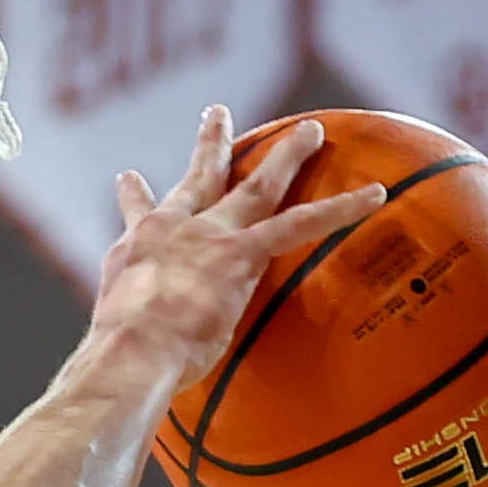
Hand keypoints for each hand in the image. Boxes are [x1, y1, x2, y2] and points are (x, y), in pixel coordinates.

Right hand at [78, 109, 388, 399]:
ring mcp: (207, 236)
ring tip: (311, 131)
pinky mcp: (239, 254)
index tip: (131, 179)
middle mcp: (172, 230)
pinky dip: (341, 209)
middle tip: (217, 115)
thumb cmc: (119, 361)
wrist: (128, 354)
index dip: (135, 198)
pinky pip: (301, 224)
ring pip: (256, 186)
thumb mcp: (114, 338)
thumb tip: (128, 371)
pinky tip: (374, 195)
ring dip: (286, 155)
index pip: (141, 217)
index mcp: (137, 251)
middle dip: (210, 145)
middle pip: (199, 178)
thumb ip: (132, 334)